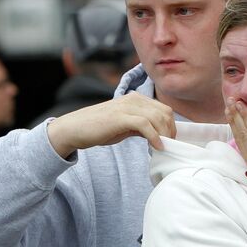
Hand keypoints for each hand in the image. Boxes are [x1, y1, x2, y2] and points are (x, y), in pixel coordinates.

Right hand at [46, 92, 175, 157]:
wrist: (75, 129)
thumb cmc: (99, 128)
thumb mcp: (125, 126)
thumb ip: (140, 126)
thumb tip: (158, 135)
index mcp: (135, 99)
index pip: (163, 108)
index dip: (171, 125)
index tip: (170, 140)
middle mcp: (133, 99)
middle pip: (164, 112)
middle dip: (170, 130)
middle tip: (169, 145)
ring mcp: (126, 106)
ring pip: (157, 117)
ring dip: (164, 134)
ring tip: (163, 147)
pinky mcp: (120, 117)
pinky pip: (145, 124)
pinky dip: (155, 137)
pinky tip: (156, 147)